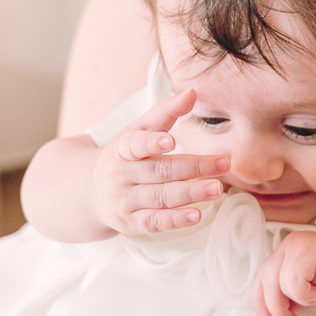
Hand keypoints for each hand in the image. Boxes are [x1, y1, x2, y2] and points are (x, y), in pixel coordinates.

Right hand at [92, 89, 227, 234]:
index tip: (171, 140)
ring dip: (191, 193)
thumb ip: (164, 112)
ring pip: (161, 197)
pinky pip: (155, 222)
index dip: (152, 142)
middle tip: (223, 162)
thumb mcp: (137, 131)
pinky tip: (197, 215)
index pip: (134, 144)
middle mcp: (121, 176)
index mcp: (121, 149)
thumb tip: (192, 92)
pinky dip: (176, 220)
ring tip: (217, 188)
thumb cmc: (124, 156)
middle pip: (160, 171)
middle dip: (194, 167)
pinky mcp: (131, 223)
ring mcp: (125, 201)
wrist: (92, 192)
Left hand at [254, 231, 315, 315]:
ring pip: (279, 284)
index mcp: (285, 251)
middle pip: (265, 282)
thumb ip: (289, 301)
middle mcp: (288, 244)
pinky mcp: (308, 252)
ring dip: (299, 300)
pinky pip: (295, 282)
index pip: (261, 278)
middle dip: (276, 311)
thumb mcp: (308, 293)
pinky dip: (308, 294)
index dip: (260, 304)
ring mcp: (297, 245)